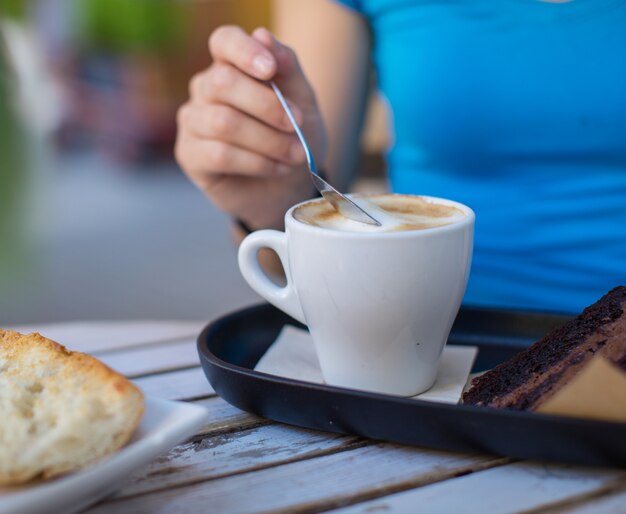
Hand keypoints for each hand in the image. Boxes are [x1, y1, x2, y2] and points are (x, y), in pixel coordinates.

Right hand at [175, 26, 327, 228]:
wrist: (287, 186)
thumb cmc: (292, 137)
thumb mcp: (302, 101)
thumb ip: (287, 68)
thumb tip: (263, 34)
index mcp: (231, 66)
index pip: (224, 41)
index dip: (244, 51)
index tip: (270, 70)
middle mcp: (205, 89)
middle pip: (223, 82)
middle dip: (267, 106)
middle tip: (297, 126)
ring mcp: (193, 121)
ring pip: (223, 122)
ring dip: (268, 140)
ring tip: (294, 154)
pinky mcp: (190, 155)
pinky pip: (220, 154)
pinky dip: (256, 162)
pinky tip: (276, 168)